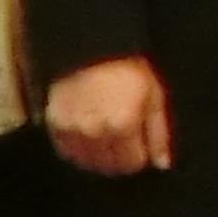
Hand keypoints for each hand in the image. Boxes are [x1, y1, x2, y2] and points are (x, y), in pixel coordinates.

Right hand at [46, 55, 172, 176]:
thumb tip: (162, 164)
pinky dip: (78, 151)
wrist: (93, 50)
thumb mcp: (154, 97)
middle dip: (121, 159)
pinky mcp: (55, 125)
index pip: (132, 163)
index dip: (140, 156)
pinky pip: (67, 152)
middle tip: (125, 143)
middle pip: (110, 166)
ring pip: (87, 163)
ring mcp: (73, 130)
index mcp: (123, 125)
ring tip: (107, 140)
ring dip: (100, 157)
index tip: (140, 146)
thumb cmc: (129, 71)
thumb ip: (159, 134)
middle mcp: (96, 133)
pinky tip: (88, 138)